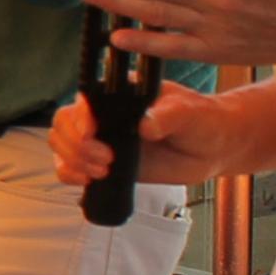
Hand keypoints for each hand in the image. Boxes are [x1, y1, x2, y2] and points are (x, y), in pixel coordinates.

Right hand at [49, 83, 239, 187]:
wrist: (214, 147)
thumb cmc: (202, 120)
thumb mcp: (189, 111)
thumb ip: (168, 115)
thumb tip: (145, 125)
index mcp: (118, 94)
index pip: (83, 101)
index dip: (80, 118)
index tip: (92, 132)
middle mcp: (103, 115)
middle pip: (63, 125)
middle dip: (76, 145)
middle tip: (106, 159)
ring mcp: (101, 140)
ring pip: (61, 147)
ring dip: (73, 161)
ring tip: (103, 171)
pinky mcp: (104, 164)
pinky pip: (71, 169)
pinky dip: (71, 176)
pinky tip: (90, 180)